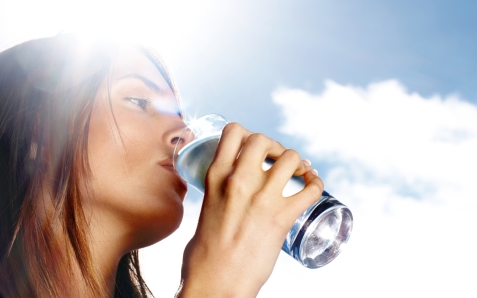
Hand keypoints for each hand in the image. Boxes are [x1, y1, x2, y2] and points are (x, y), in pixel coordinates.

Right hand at [178, 123, 323, 296]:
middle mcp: (238, 181)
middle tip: (278, 159)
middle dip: (274, 146)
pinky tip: (313, 186)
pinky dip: (316, 184)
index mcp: (215, 177)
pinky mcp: (282, 218)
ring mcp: (262, 198)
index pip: (233, 131)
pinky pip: (311, 189)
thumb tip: (229, 190)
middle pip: (263, 139)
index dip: (248, 133)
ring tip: (299, 172)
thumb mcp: (205, 208)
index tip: (254, 148)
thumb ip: (218, 192)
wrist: (215, 283)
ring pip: (291, 158)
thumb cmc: (204, 254)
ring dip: (298, 162)